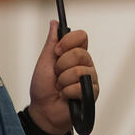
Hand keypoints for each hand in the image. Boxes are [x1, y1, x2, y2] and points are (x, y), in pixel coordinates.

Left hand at [27, 20, 97, 134]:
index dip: (69, 42)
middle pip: (81, 53)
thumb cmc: (42, 88)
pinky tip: (65, 96)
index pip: (82, 36)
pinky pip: (80, 87)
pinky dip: (67, 92)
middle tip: (56, 75)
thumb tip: (55, 23)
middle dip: (62, 65)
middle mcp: (85, 64)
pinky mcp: (92, 93)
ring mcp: (90, 78)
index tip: (57, 51)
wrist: (43, 111)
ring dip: (63, 81)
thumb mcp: (44, 61)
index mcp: (75, 54)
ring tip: (60, 88)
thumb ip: (51, 42)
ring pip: (79, 71)